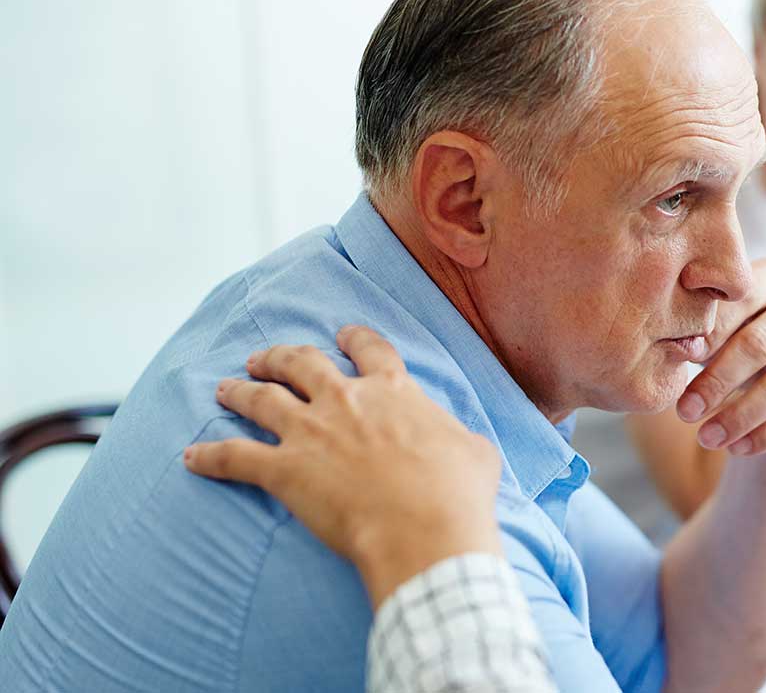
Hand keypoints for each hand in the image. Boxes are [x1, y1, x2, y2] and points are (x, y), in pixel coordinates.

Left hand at [183, 325, 502, 607]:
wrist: (426, 529)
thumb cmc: (458, 494)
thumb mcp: (475, 451)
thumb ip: (460, 436)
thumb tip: (462, 442)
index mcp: (393, 392)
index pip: (369, 351)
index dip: (354, 340)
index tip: (343, 335)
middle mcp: (345, 401)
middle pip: (301, 363)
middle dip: (278, 357)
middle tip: (263, 358)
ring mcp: (309, 432)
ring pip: (261, 399)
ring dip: (238, 391)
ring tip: (224, 388)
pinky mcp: (283, 470)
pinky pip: (233, 457)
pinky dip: (208, 455)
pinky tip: (191, 456)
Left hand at [677, 258, 765, 456]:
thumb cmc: (739, 337)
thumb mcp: (722, 326)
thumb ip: (704, 332)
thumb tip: (679, 348)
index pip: (740, 300)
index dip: (709, 331)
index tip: (679, 357)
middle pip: (759, 345)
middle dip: (717, 381)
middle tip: (684, 411)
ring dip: (740, 416)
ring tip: (706, 437)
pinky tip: (737, 448)